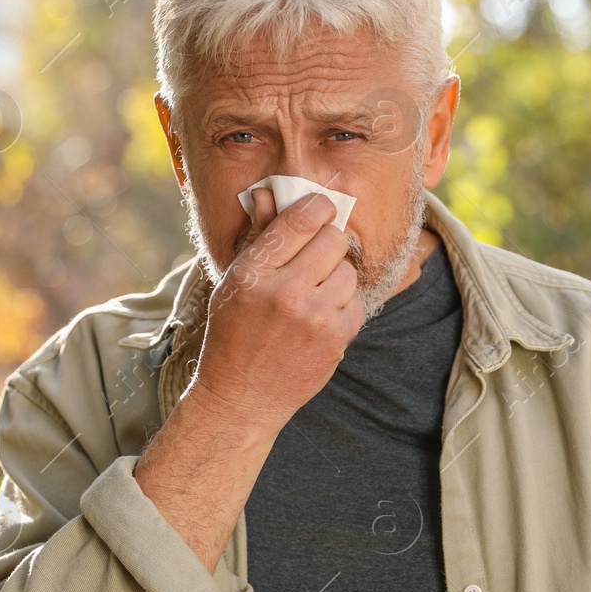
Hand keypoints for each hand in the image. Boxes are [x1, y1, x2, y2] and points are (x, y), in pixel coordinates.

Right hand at [187, 186, 363, 437]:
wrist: (241, 397)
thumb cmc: (233, 334)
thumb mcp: (233, 282)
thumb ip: (258, 237)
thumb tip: (268, 193)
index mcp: (253, 273)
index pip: (301, 219)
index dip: (318, 207)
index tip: (320, 211)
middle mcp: (285, 292)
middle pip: (333, 240)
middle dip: (326, 244)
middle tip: (312, 260)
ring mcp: (315, 318)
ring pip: (349, 270)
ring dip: (336, 276)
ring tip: (314, 292)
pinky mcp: (336, 340)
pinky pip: (357, 302)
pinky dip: (343, 305)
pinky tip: (321, 316)